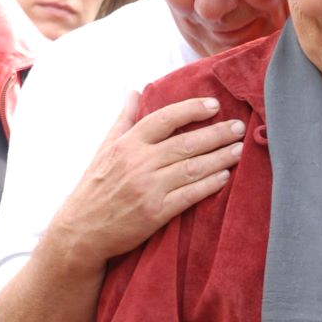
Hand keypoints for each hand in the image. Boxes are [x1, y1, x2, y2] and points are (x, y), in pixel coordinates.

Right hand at [53, 93, 245, 265]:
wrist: (82, 230)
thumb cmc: (95, 187)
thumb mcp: (104, 148)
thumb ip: (123, 119)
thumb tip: (134, 92)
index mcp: (128, 144)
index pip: (165, 118)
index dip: (192, 109)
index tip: (214, 105)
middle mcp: (139, 163)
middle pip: (186, 143)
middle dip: (217, 133)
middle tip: (239, 127)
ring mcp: (149, 188)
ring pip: (193, 168)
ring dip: (220, 157)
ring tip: (239, 149)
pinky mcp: (156, 213)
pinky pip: (190, 195)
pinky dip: (210, 184)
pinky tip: (225, 176)